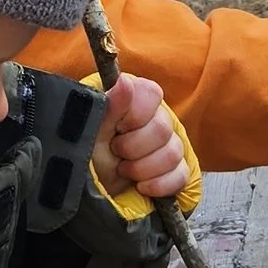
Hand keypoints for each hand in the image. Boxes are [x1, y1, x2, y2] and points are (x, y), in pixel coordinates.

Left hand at [93, 73, 187, 200]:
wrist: (91, 186)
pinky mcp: (175, 171)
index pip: (152, 94)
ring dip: (142, 168)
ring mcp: (169, 146)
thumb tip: (125, 81)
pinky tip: (140, 186)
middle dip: (133, 147)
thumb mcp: (93, 129)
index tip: (117, 128)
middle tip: (115, 151)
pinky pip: (180, 175)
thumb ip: (110, 105)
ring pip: (172, 154)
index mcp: (136, 101)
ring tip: (122, 170)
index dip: (135, 114)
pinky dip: (158, 185)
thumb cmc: (88, 151)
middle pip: (163, 128)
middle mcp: (157, 119)